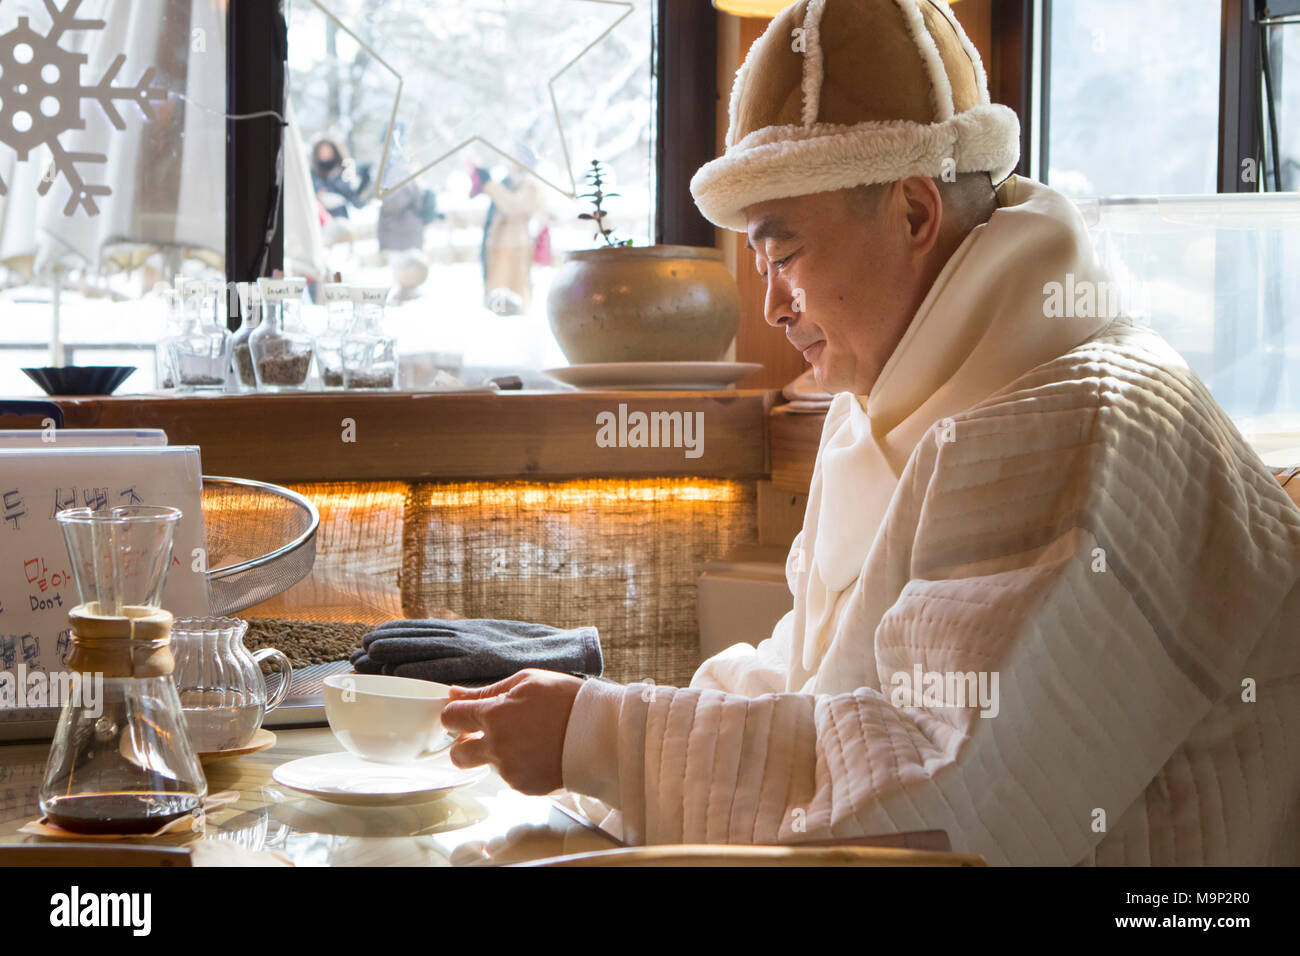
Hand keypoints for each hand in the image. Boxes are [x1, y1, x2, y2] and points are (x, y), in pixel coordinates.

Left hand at [442, 669, 583, 794]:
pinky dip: (518, 766)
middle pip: (457, 754)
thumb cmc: (567, 700)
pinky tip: (538, 753)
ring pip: (486, 765)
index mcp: (495, 715)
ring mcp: (510, 770)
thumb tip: (454, 693)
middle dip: (465, 744)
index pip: (450, 718)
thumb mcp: (526, 681)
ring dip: (497, 754)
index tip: (465, 713)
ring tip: (527, 740)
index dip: (456, 714)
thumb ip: (486, 691)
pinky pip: (509, 777)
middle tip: (487, 733)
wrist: (601, 732)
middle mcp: (497, 746)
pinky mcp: (524, 786)